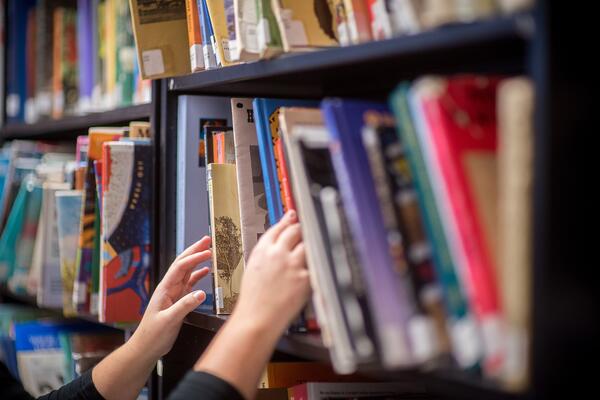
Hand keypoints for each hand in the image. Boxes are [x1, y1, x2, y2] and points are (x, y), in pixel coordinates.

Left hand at [130, 236, 211, 358]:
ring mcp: (174, 293)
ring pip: (187, 271)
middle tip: (207, 239)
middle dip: (194, 250)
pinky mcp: (178, 300)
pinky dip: (198, 275)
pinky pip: (189, 283)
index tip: (208, 252)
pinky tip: (205, 272)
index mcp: (165, 289)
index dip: (194, 258)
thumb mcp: (169, 321)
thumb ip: (184, 306)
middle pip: (182, 263)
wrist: (146, 347)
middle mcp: (169, 288)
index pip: (181, 267)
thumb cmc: (153, 335)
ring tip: (208, 250)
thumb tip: (201, 293)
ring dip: (197, 260)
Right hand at [232, 210, 310, 334]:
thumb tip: (278, 244)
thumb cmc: (254, 299)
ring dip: (310, 245)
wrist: (257, 319)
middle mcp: (278, 254)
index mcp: (262, 251)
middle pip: (295, 231)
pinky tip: (315, 265)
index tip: (294, 216)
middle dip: (301, 229)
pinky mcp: (305, 277)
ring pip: (308, 244)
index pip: (278, 228)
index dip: (288, 220)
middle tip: (306, 229)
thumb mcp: (254, 268)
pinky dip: (316, 263)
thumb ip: (267, 253)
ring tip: (312, 247)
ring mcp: (293, 264)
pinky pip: (315, 263)